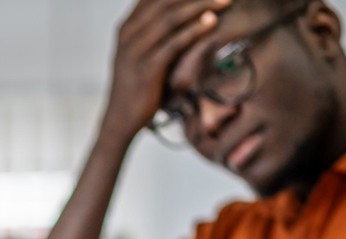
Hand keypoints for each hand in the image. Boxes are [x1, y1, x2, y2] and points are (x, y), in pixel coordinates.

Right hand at [102, 0, 228, 138]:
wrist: (120, 120)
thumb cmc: (138, 85)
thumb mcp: (142, 53)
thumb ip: (156, 32)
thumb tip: (185, 14)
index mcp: (127, 26)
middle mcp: (128, 34)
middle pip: (164, 1)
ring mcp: (135, 51)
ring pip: (170, 18)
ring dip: (200, 5)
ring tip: (225, 0)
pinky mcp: (146, 69)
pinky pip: (173, 43)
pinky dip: (194, 30)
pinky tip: (212, 21)